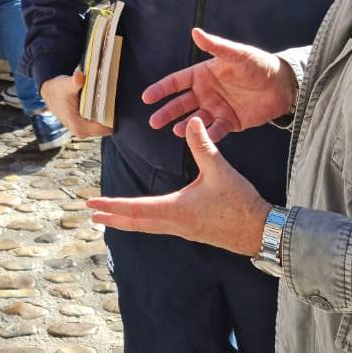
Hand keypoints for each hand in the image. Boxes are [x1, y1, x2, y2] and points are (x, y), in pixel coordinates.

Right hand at [41, 71, 113, 138]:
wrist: (50, 92)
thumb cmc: (58, 89)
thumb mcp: (66, 84)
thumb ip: (75, 82)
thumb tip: (79, 76)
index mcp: (79, 126)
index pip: (106, 128)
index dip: (111, 115)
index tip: (112, 103)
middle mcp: (82, 132)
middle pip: (106, 127)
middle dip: (109, 114)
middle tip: (108, 99)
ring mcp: (83, 130)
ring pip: (103, 126)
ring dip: (105, 114)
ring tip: (103, 100)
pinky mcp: (83, 127)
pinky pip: (99, 124)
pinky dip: (101, 115)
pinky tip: (98, 104)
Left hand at [87, 118, 271, 255]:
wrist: (261, 231)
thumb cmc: (240, 203)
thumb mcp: (220, 170)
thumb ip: (203, 145)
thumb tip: (191, 121)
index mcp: (175, 210)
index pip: (135, 208)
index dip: (112, 205)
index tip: (93, 204)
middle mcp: (173, 223)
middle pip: (135, 221)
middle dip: (112, 216)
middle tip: (90, 213)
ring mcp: (181, 229)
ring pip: (145, 226)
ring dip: (125, 220)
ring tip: (108, 217)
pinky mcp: (190, 230)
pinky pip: (157, 227)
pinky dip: (142, 222)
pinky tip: (142, 218)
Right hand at [141, 28, 297, 142]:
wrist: (283, 85)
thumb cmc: (259, 64)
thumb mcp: (237, 54)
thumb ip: (216, 46)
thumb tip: (195, 31)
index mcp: (202, 75)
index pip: (176, 82)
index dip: (161, 89)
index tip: (147, 98)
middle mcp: (205, 92)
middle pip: (180, 103)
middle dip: (166, 112)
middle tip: (153, 122)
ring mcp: (216, 108)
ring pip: (195, 119)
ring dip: (184, 125)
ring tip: (177, 131)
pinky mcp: (230, 122)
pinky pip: (215, 130)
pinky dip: (208, 135)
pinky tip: (200, 137)